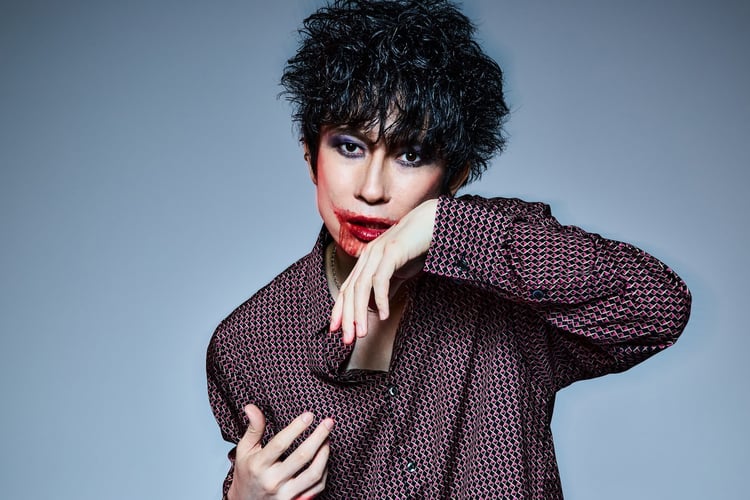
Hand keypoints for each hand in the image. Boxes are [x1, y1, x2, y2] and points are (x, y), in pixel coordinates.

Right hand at [228, 404, 332, 499]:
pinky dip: (324, 470)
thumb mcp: (245, 450)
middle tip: (328, 422)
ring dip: (324, 453)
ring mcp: (285, 493)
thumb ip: (253, 429)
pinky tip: (324, 456)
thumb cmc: (247, 472)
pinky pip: (316, 486)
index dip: (297, 428)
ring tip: (328, 438)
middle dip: (318, 436)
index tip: (309, 415)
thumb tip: (251, 407)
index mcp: (259, 465)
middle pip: (301, 457)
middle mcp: (272, 480)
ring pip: (313, 473)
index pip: (281, 444)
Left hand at [330, 198, 438, 342]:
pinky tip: (382, 315)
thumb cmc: (417, 246)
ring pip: (361, 287)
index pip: (347, 288)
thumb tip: (376, 307)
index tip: (337, 330)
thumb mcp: (400, 271)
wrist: (434, 222)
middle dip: (347, 317)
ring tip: (362, 333)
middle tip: (347, 340)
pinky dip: (379, 299)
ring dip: (359, 313)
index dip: (340, 310)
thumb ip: (387, 288)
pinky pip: (380, 279)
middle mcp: (368, 256)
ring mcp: (378, 253)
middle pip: (350, 291)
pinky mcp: (392, 252)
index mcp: (367, 260)